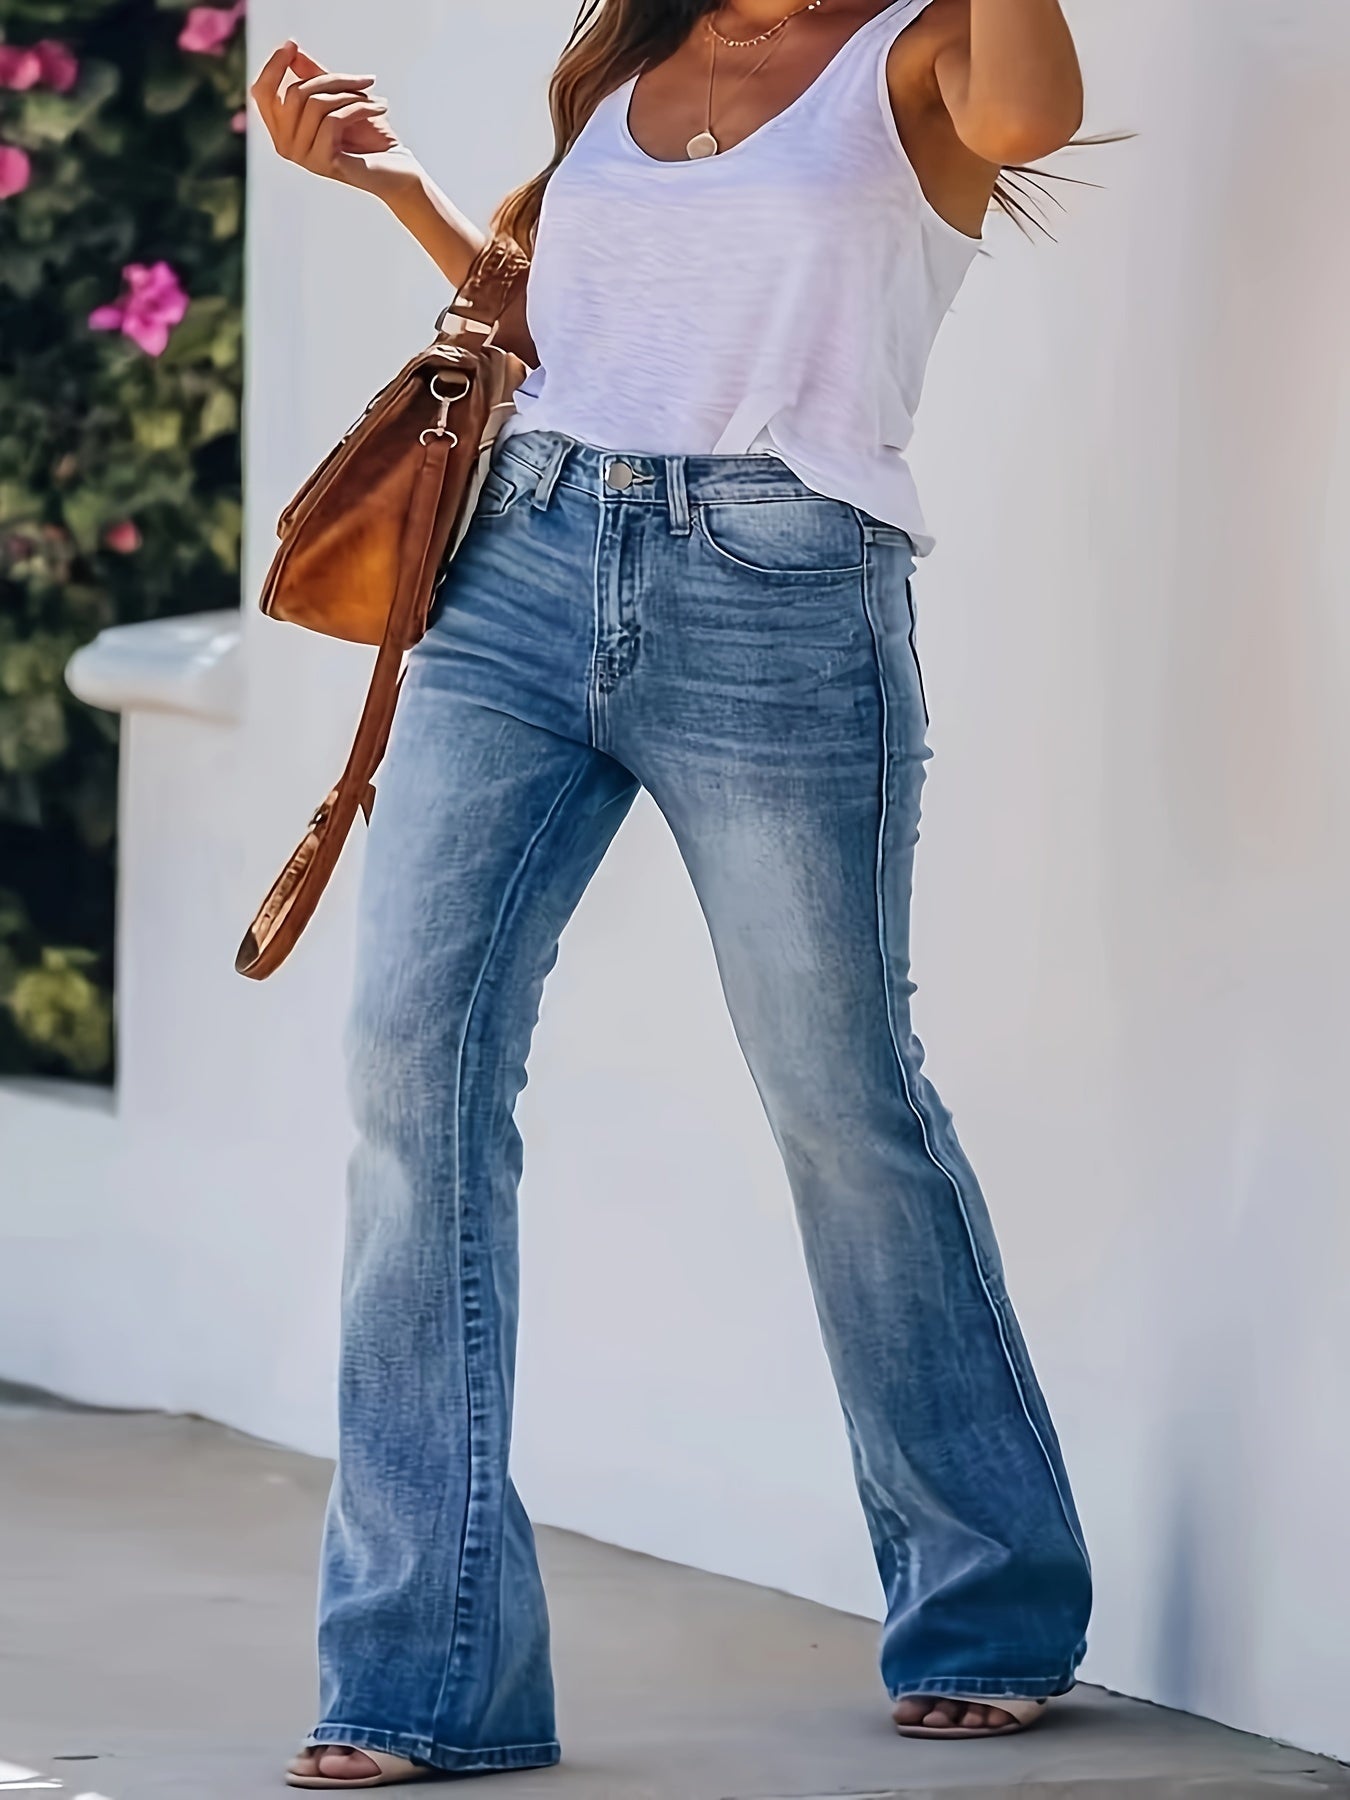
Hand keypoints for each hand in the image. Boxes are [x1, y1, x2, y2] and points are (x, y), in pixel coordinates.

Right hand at [250, 43, 418, 194]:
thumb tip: (292, 50)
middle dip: (332, 79)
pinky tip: (380, 107)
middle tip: (364, 81)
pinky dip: (360, 108)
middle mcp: (287, 147)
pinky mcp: (324, 163)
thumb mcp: (338, 100)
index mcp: (283, 132)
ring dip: (351, 94)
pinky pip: (334, 120)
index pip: (263, 94)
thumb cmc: (369, 137)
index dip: (273, 67)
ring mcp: (304, 158)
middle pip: (295, 93)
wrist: (397, 172)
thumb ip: (313, 77)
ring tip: (374, 97)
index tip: (292, 44)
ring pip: (316, 104)